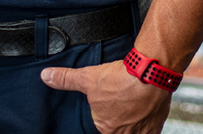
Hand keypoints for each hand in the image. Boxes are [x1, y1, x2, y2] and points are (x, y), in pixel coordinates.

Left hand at [41, 59, 170, 133]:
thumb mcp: (88, 77)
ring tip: (132, 106)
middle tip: (120, 103)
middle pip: (117, 129)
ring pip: (133, 131)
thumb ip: (66, 79)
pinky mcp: (156, 125)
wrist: (149, 74)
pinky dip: (147, 121)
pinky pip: (150, 129)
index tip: (109, 108)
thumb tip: (46, 76)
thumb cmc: (120, 79)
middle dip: (118, 118)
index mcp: (104, 128)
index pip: (101, 126)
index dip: (105, 115)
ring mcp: (140, 132)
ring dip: (132, 121)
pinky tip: (145, 109)